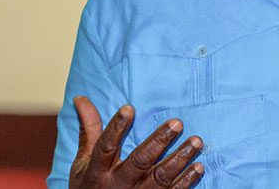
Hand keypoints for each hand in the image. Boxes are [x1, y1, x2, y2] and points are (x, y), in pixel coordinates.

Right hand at [70, 96, 203, 187]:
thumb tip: (81, 98)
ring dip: (180, 160)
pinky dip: (186, 181)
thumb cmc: (90, 186)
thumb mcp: (83, 161)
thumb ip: (89, 130)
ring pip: (160, 178)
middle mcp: (118, 184)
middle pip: (140, 161)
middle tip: (177, 123)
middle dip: (159, 142)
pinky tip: (198, 167)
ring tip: (197, 141)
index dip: (116, 128)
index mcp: (98, 170)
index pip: (106, 146)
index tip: (129, 108)